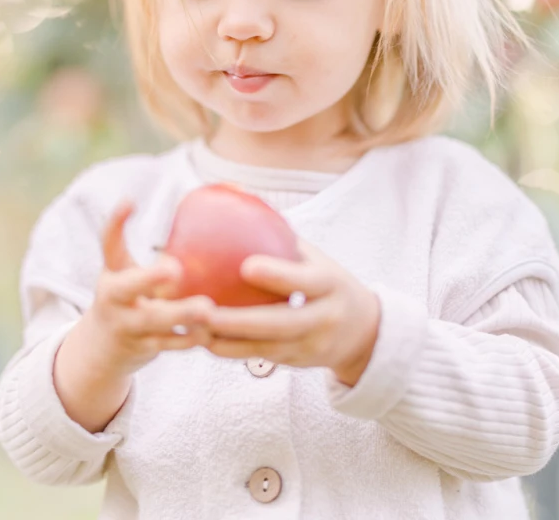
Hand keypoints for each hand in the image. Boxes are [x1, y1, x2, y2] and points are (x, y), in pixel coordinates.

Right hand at [81, 200, 215, 376]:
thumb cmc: (133, 297)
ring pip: (152, 321)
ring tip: (207, 309)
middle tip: (174, 269)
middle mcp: (114, 298)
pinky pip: (169, 344)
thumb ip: (165, 256)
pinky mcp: (142, 348)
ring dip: (180, 315)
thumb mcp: (134, 273)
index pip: (109, 243)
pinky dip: (191, 339)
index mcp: (114, 273)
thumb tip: (221, 205)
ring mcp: (126, 325)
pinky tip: (213, 333)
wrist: (102, 349)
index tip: (129, 201)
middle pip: (127, 287)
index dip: (116, 222)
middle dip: (149, 278)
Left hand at [203, 238, 380, 385]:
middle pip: (279, 324)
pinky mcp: (297, 363)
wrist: (364, 333)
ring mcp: (311, 345)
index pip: (304, 281)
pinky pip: (259, 357)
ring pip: (264, 348)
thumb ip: (281, 235)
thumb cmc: (327, 282)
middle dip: (239, 321)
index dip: (278, 274)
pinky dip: (231, 350)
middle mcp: (323, 318)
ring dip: (226, 340)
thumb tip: (237, 195)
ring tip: (193, 327)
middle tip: (203, 310)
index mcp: (330, 284)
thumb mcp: (315, 258)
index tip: (246, 266)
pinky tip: (203, 339)